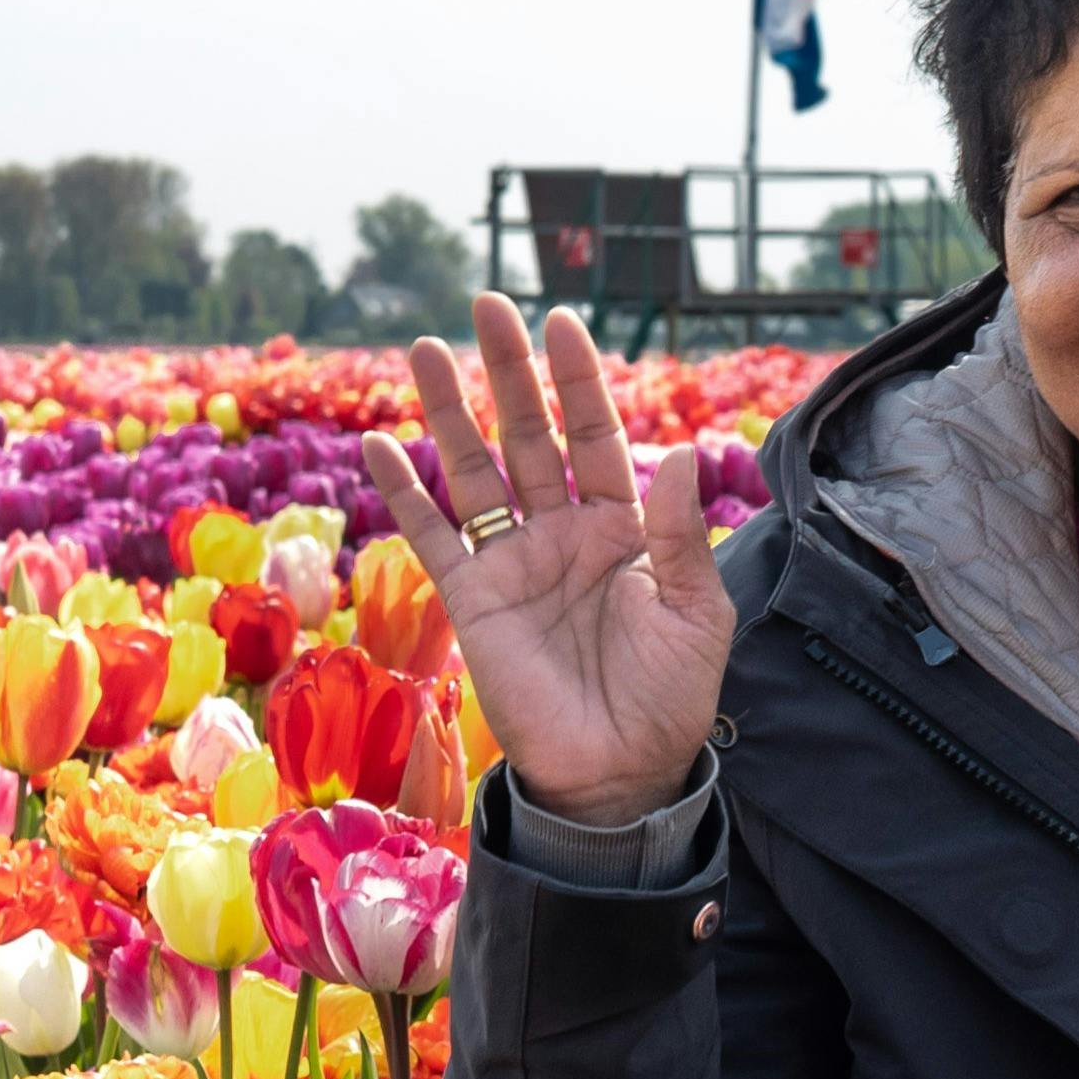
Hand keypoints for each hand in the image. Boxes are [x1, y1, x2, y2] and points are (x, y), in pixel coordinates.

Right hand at [362, 295, 735, 830]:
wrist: (619, 773)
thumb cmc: (670, 696)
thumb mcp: (697, 613)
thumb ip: (680, 535)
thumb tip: (679, 451)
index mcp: (625, 527)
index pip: (598, 436)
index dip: (579, 382)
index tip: (561, 322)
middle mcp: (564, 532)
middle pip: (529, 435)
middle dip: (508, 372)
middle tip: (486, 305)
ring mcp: (514, 561)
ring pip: (475, 469)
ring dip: (449, 410)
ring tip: (424, 348)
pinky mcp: (472, 599)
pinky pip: (433, 534)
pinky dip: (406, 491)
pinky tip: (382, 445)